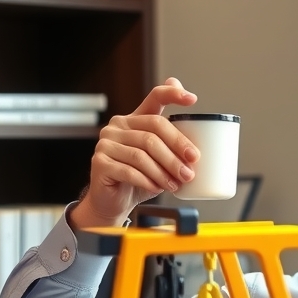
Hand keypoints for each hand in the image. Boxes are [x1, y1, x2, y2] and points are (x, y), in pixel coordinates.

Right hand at [70, 78, 199, 228]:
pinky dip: (147, 181)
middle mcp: (118, 125)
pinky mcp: (100, 162)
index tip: (192, 99)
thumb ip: (173, 151)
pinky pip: (129, 170)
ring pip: (142, 154)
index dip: (173, 94)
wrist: (114, 202)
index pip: (155, 97)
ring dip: (163, 172)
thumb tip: (198, 154)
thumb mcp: (160, 163)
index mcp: (136, 119)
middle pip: (154, 130)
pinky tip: (157, 188)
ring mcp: (106, 142)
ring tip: (175, 184)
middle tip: (190, 170)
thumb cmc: (139, 180)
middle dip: (176, 151)